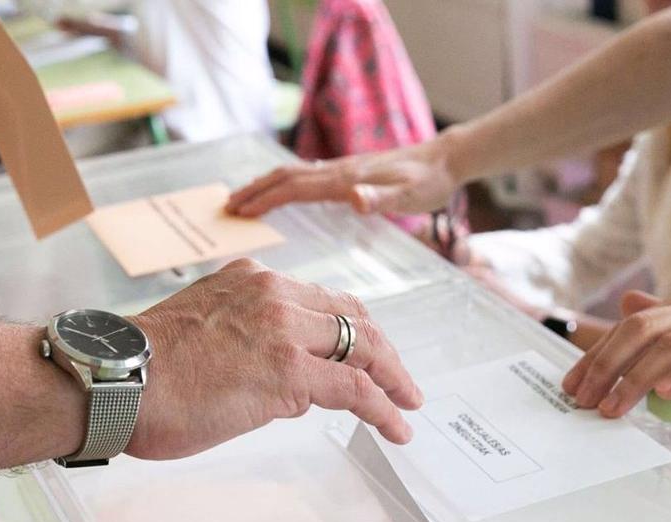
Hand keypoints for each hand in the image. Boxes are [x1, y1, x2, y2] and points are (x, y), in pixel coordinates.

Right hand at [126, 260, 423, 459]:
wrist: (114, 380)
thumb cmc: (140, 372)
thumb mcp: (201, 333)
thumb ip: (242, 341)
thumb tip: (275, 380)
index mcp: (250, 279)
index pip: (319, 299)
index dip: (350, 326)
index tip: (363, 350)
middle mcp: (272, 293)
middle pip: (351, 316)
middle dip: (382, 350)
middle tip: (400, 380)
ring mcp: (284, 331)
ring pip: (362, 346)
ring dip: (392, 378)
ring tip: (407, 404)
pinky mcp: (290, 372)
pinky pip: (355, 389)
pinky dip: (384, 408)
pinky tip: (396, 426)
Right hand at [227, 139, 460, 218]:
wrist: (443, 160)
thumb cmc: (428, 183)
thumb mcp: (409, 197)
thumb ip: (382, 199)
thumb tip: (354, 199)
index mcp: (345, 179)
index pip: (295, 188)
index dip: (265, 200)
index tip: (240, 211)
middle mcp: (338, 170)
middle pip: (286, 177)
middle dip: (255, 191)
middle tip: (227, 207)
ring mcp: (342, 168)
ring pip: (294, 173)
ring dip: (265, 185)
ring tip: (244, 198)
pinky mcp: (348, 171)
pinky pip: (307, 175)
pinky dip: (285, 183)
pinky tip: (283, 191)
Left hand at [561, 288, 670, 416]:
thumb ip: (668, 315)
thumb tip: (628, 304)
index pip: (629, 325)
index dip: (596, 355)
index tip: (572, 385)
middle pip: (639, 331)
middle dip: (604, 366)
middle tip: (581, 400)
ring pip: (670, 346)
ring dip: (636, 378)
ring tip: (614, 407)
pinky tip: (666, 394)